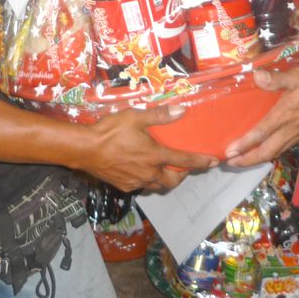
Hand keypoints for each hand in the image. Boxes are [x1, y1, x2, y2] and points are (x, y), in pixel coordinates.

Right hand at [83, 105, 216, 191]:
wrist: (85, 149)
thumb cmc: (110, 131)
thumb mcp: (135, 116)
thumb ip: (159, 115)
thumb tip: (182, 111)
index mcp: (155, 156)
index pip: (185, 160)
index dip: (201, 161)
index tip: (213, 162)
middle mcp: (149, 172)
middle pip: (173, 181)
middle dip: (182, 175)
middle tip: (183, 167)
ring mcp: (136, 182)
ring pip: (157, 185)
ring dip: (164, 179)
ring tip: (163, 168)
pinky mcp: (124, 186)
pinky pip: (142, 186)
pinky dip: (147, 179)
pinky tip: (141, 170)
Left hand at [224, 65, 298, 166]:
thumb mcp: (297, 76)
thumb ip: (276, 78)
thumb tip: (256, 76)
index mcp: (285, 116)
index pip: (261, 134)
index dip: (244, 145)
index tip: (229, 153)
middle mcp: (290, 129)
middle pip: (266, 152)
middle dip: (247, 160)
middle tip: (230, 162)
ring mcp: (297, 134)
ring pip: (275, 152)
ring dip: (258, 159)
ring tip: (242, 160)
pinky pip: (283, 148)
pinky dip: (271, 153)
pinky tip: (265, 150)